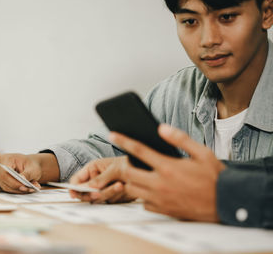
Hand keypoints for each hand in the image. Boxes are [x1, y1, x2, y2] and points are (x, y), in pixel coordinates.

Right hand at [0, 153, 41, 193]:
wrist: (28, 166)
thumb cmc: (29, 165)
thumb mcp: (32, 168)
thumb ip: (27, 174)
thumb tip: (23, 179)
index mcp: (4, 159)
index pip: (4, 173)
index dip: (14, 182)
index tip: (24, 186)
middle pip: (4, 182)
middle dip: (18, 187)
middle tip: (31, 189)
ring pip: (5, 188)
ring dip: (18, 190)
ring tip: (30, 188)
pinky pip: (5, 191)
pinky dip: (15, 191)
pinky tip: (24, 189)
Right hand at [69, 157, 135, 203]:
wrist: (145, 170)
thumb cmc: (128, 163)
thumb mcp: (112, 169)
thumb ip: (98, 180)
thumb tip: (85, 189)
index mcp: (92, 170)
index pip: (76, 180)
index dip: (73, 188)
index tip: (74, 194)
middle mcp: (96, 180)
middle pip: (85, 192)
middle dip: (93, 193)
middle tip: (98, 193)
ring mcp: (103, 189)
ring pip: (99, 198)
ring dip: (109, 193)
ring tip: (120, 184)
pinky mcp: (112, 197)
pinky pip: (110, 202)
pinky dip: (118, 196)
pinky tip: (125, 188)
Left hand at [98, 124, 225, 221]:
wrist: (226, 204)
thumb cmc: (214, 177)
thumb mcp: (202, 153)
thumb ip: (180, 139)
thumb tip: (161, 128)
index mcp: (168, 167)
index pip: (139, 150)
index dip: (123, 140)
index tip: (111, 133)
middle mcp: (160, 184)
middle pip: (127, 173)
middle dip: (121, 166)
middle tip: (124, 161)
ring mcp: (159, 199)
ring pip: (132, 189)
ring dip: (131, 180)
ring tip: (139, 174)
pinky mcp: (162, 210)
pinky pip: (142, 203)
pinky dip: (142, 195)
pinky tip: (151, 189)